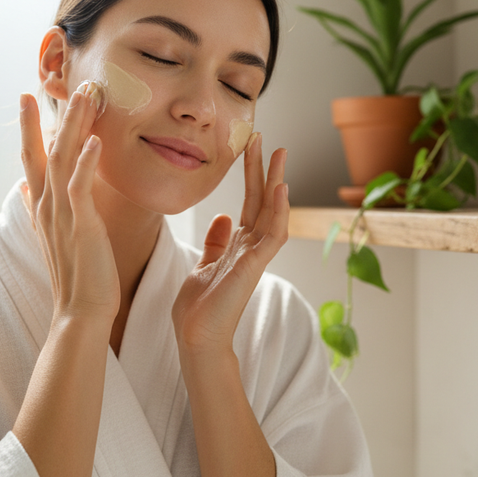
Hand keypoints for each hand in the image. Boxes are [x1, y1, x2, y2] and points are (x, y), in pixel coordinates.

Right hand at [20, 85, 119, 328]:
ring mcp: (62, 214)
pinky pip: (81, 186)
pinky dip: (87, 162)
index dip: (30, 128)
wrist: (79, 311)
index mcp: (42, 207)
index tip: (28, 98)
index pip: (32, 159)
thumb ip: (36, 209)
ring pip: (64, 159)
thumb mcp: (51, 235)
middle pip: (44, 151)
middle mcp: (47, 206)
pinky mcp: (81, 224)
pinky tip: (95, 140)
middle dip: (51, 115)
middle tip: (59, 81)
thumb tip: (23, 189)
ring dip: (75, 125)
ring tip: (87, 95)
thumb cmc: (73, 275)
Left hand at [172, 134, 288, 357]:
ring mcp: (256, 257)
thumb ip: (217, 242)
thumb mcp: (204, 265)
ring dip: (276, 181)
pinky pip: (273, 234)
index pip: (249, 202)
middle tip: (265, 138)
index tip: (249, 147)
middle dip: (263, 168)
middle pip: (262, 200)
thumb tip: (224, 217)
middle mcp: (251, 248)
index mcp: (240, 246)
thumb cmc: (199, 309)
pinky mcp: (255, 267)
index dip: (251, 174)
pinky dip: (280, 211)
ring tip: (279, 153)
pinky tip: (281, 188)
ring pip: (272, 211)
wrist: (197, 338)